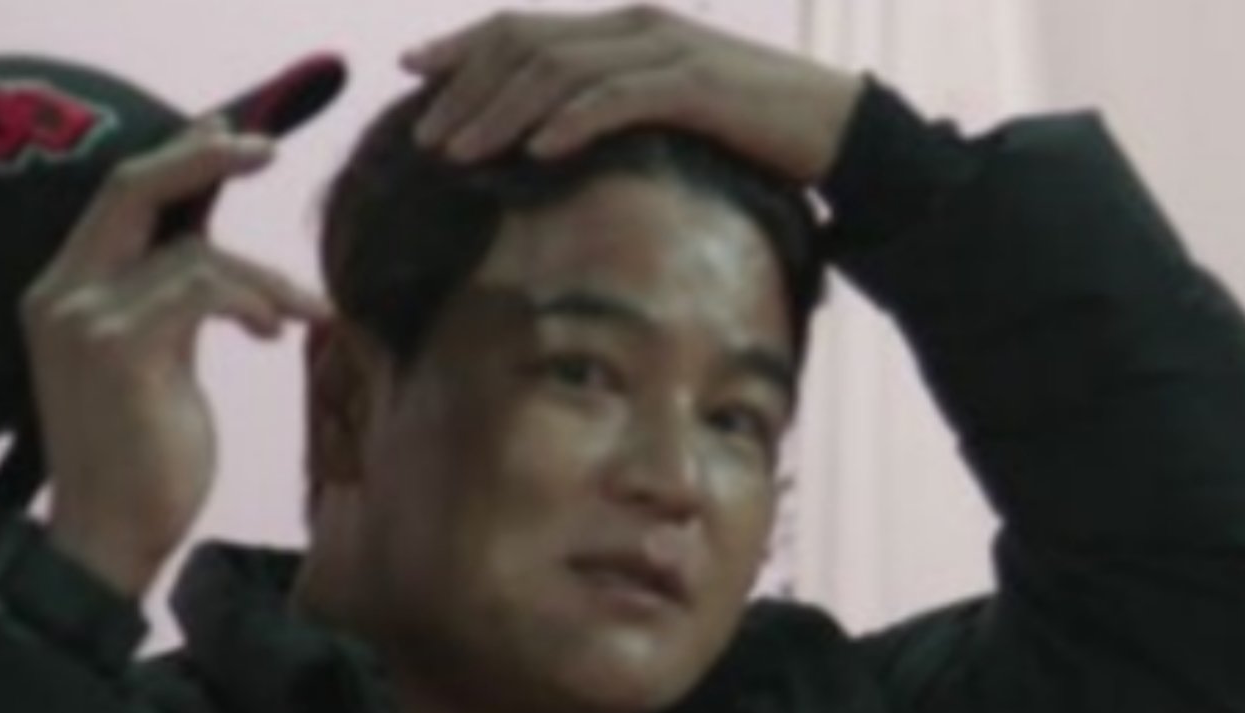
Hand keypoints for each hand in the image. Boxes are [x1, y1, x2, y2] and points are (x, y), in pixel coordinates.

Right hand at [23, 120, 329, 598]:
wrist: (109, 539)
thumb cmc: (141, 466)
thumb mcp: (157, 367)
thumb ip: (172, 308)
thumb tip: (215, 266)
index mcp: (62, 292)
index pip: (118, 199)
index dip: (175, 160)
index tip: (229, 137)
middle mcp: (61, 293)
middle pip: (132, 186)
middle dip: (205, 159)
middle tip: (268, 151)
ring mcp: (84, 318)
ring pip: (191, 250)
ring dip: (264, 277)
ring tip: (303, 313)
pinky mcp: (120, 348)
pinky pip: (202, 288)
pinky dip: (253, 300)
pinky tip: (275, 332)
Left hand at [403, 5, 863, 184]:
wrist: (832, 128)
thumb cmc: (745, 134)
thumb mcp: (663, 119)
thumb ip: (609, 116)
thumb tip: (547, 147)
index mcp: (620, 32)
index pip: (524, 29)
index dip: (462, 47)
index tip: (413, 75)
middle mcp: (634, 28)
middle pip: (527, 46)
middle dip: (467, 90)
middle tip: (425, 136)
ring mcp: (664, 52)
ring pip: (561, 73)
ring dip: (503, 113)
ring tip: (462, 152)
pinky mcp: (695, 86)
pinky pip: (620, 99)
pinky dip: (573, 122)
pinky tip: (538, 151)